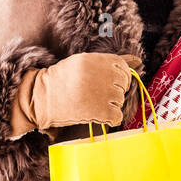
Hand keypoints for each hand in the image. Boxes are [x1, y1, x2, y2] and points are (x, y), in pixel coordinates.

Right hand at [14, 52, 141, 132]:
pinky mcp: (98, 112)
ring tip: (92, 104)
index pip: (123, 68)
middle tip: (96, 95)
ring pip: (120, 101)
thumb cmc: (63, 79)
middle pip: (123, 85)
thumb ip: (112, 62)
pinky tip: (98, 116)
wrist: (41, 98)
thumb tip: (138, 61)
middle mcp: (99, 75)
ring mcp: (99, 94)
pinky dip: (110, 119)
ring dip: (110, 105)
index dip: (118, 77)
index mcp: (95, 60)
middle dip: (114, 91)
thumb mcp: (85, 63)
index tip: (107, 83)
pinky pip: (117, 117)